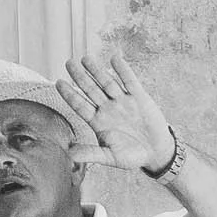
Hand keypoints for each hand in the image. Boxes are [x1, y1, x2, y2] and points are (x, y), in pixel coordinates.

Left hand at [56, 53, 175, 174]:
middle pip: (91, 90)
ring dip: (97, 71)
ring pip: (107, 83)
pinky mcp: (139, 98)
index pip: (80, 105)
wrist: (157, 153)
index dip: (70, 94)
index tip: (59, 83)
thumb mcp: (110, 157)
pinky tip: (115, 59)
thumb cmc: (131, 156)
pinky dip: (123, 71)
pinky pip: (130, 81)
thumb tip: (70, 154)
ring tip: (86, 59)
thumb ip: (91, 154)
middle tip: (68, 63)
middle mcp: (108, 108)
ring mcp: (123, 101)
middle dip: (80, 77)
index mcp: (98, 121)